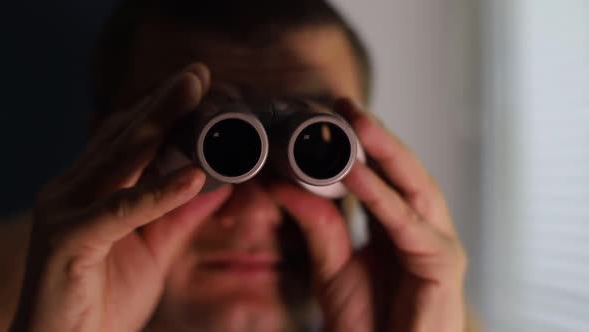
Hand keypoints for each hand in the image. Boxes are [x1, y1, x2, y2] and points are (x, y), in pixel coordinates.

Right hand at [10, 64, 231, 331]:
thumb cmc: (100, 300)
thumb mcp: (152, 249)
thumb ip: (176, 214)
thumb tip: (213, 185)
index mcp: (89, 190)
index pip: (127, 139)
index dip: (160, 109)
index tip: (196, 86)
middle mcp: (72, 191)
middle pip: (124, 137)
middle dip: (163, 102)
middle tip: (197, 73)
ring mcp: (65, 212)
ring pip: (119, 160)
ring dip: (159, 125)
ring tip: (193, 95)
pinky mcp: (67, 241)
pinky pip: (120, 211)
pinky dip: (157, 193)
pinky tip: (191, 175)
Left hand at [269, 99, 466, 330]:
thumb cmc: (366, 321)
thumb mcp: (330, 262)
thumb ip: (314, 221)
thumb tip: (282, 181)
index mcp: (402, 226)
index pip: (387, 174)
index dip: (364, 143)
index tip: (335, 113)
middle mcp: (425, 228)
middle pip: (405, 171)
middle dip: (377, 136)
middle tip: (346, 105)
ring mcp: (439, 244)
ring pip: (414, 186)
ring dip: (384, 152)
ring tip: (354, 122)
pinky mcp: (443, 265)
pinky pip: (406, 223)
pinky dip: (380, 195)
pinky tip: (354, 171)